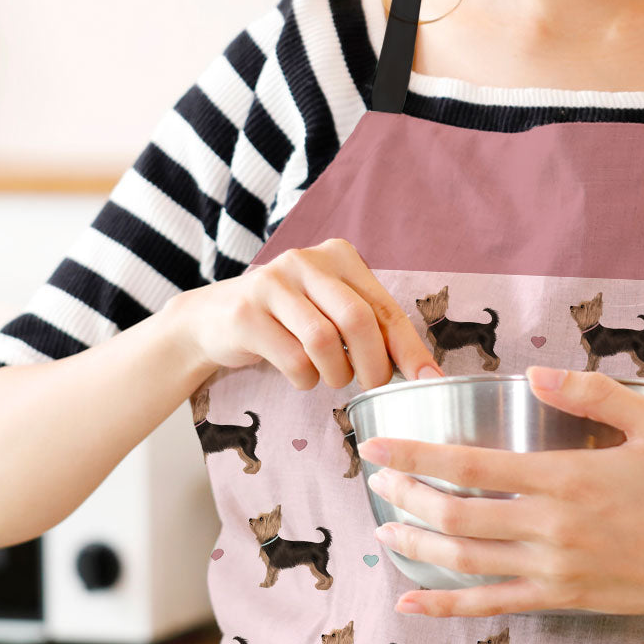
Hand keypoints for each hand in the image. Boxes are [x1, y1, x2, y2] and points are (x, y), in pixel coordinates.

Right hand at [164, 237, 444, 390]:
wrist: (213, 319)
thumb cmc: (288, 320)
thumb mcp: (331, 310)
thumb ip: (372, 328)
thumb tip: (425, 371)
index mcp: (338, 256)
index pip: (385, 307)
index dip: (410, 348)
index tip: (430, 380)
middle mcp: (306, 261)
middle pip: (358, 320)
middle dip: (374, 365)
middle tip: (372, 387)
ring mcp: (272, 283)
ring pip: (324, 341)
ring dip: (336, 375)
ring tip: (331, 379)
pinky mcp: (246, 313)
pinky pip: (293, 359)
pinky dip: (305, 380)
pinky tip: (302, 376)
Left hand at [358, 364, 643, 621]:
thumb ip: (594, 393)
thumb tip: (535, 374)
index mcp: (568, 478)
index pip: (471, 465)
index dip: (416, 455)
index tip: (376, 446)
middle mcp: (551, 528)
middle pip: (455, 515)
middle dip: (405, 496)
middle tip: (375, 479)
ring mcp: (553, 570)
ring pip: (464, 561)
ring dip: (416, 545)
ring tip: (384, 529)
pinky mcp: (561, 599)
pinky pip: (491, 606)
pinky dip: (446, 607)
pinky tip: (412, 605)